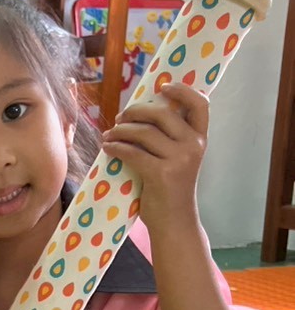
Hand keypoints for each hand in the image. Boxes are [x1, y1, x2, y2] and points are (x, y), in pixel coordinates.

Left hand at [101, 83, 207, 227]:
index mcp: (200, 139)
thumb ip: (170, 138)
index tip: (163, 87)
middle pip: (162, 113)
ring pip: (144, 132)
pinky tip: (107, 148)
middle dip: (136, 111)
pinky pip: (133, 152)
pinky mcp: (161, 173)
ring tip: (108, 135)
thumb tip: (142, 113)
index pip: (200, 104)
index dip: (182, 90)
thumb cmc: (170, 190)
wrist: (174, 222)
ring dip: (121, 131)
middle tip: (120, 118)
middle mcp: (193, 146)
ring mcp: (179, 159)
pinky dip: (116, 148)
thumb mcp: (178, 160)